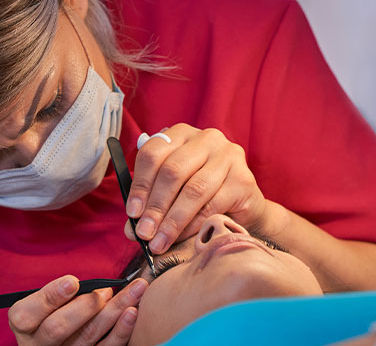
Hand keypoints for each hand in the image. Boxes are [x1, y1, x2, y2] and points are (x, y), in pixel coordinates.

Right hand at [8, 274, 147, 345]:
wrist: (58, 338)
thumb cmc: (52, 308)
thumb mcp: (43, 300)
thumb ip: (58, 292)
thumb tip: (85, 285)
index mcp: (24, 323)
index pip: (27, 314)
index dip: (51, 297)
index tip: (72, 282)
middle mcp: (39, 344)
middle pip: (58, 328)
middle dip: (85, 307)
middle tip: (105, 291)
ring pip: (88, 336)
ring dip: (114, 310)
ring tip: (135, 290)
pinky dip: (121, 331)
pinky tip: (132, 313)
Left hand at [126, 123, 267, 253]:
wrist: (243, 206)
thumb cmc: (201, 194)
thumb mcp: (171, 192)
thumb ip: (151, 204)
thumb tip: (132, 229)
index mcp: (181, 134)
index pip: (153, 153)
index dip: (140, 185)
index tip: (132, 213)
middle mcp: (206, 139)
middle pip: (172, 171)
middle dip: (155, 206)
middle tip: (144, 233)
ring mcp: (227, 156)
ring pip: (193, 189)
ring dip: (173, 220)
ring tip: (159, 242)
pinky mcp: (242, 179)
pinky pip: (212, 205)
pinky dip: (193, 225)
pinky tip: (182, 237)